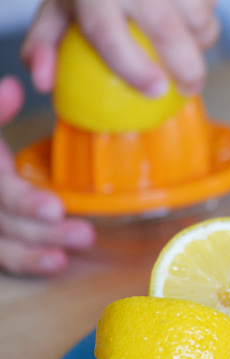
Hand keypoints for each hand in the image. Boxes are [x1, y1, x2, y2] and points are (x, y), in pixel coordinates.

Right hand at [0, 76, 94, 275]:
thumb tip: (14, 88)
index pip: (1, 191)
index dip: (24, 200)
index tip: (55, 210)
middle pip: (2, 221)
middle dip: (41, 231)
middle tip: (84, 235)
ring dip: (31, 254)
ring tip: (64, 259)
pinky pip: (0, 256)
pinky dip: (25, 261)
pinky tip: (54, 263)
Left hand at [21, 0, 219, 96]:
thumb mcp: (58, 5)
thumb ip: (45, 44)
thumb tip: (43, 82)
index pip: (110, 37)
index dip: (134, 70)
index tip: (156, 90)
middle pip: (168, 32)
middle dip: (188, 70)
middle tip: (190, 88)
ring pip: (201, 20)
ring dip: (202, 41)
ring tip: (190, 46)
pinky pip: (213, 4)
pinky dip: (208, 17)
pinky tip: (192, 18)